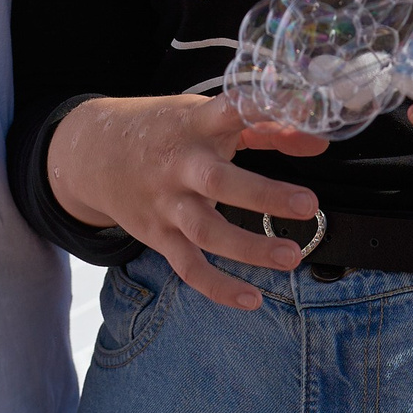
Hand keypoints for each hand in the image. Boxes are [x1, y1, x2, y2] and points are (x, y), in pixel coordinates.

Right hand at [47, 95, 328, 309]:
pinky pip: (188, 267)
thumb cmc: (165, 130)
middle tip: (309, 204)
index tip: (307, 123)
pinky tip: (251, 300)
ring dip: (249, 247)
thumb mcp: (205, 117)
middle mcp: (179, 164)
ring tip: (291, 256)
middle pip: (219, 181)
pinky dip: (218, 287)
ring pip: (206, 231)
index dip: (265, 115)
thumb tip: (319, 140)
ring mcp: (166, 203)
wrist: (93, 153)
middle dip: (264, 194)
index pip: (231, 112)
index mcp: (195, 124)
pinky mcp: (158, 236)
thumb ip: (263, 127)